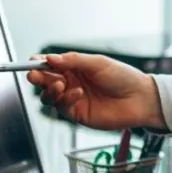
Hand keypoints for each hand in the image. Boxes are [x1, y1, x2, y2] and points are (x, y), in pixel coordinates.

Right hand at [26, 52, 163, 130]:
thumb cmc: (124, 77)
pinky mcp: (77, 113)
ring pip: (49, 96)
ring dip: (49, 89)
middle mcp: (71, 82)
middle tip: (35, 75)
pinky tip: (76, 93)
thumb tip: (50, 58)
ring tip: (60, 84)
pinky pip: (62, 107)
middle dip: (38, 77)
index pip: (51, 65)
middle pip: (45, 81)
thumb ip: (73, 61)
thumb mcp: (98, 63)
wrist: (140, 99)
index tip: (31, 62)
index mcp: (76, 67)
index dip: (39, 63)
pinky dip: (65, 99)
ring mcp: (73, 99)